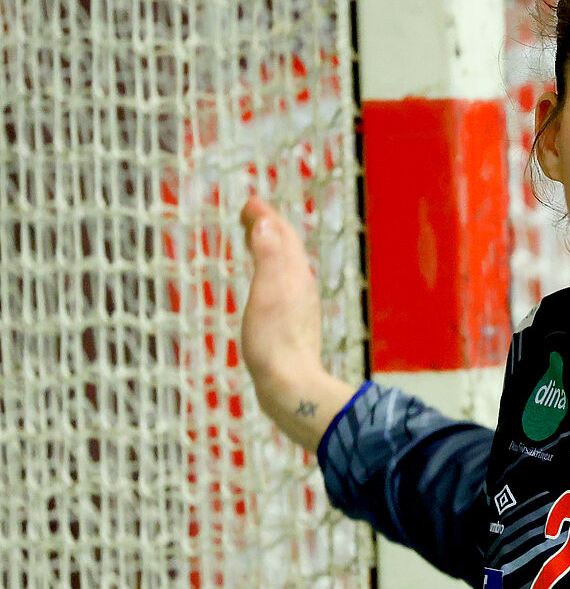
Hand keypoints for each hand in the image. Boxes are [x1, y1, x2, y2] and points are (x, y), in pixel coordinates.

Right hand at [238, 196, 353, 449]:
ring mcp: (299, 306)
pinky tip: (266, 283)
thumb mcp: (266, 293)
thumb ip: (268, 258)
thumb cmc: (274, 342)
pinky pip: (282, 286)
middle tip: (249, 213)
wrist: (291, 386)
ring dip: (270, 248)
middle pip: (287, 249)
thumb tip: (266, 224)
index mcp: (295, 276)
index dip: (267, 217)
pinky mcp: (292, 324)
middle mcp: (302, 288)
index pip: (283, 236)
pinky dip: (271, 272)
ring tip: (255, 239)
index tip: (250, 202)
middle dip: (269, 228)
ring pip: (286, 267)